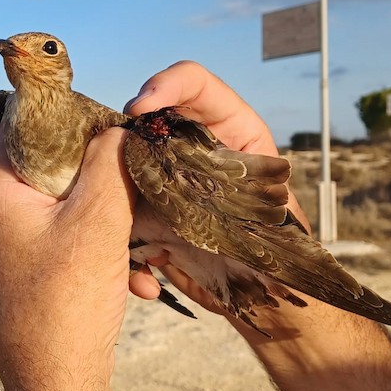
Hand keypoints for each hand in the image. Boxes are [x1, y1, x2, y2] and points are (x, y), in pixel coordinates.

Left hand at [0, 125, 135, 390]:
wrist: (53, 384)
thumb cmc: (66, 302)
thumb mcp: (98, 221)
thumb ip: (110, 164)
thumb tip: (119, 127)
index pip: (25, 121)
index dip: (70, 112)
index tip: (113, 118)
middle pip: (53, 163)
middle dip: (103, 172)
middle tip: (139, 178)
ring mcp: (11, 243)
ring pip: (68, 206)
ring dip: (112, 219)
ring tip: (146, 245)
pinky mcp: (30, 270)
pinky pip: (69, 242)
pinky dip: (104, 252)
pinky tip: (139, 282)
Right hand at [123, 62, 390, 390]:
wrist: (271, 305)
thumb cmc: (284, 258)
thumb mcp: (264, 213)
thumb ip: (228, 187)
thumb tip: (180, 174)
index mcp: (232, 133)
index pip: (195, 85)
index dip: (165, 86)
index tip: (141, 106)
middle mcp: (194, 152)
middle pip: (145, 125)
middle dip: (123, 144)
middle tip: (106, 164)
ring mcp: (167, 183)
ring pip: (122, 171)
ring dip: (115, 204)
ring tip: (126, 235)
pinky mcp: (149, 218)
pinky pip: (118, 219)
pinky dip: (122, 248)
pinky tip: (144, 282)